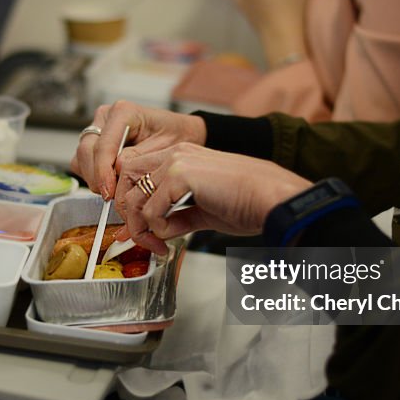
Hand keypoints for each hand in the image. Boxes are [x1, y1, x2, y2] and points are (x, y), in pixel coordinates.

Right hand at [70, 101, 206, 199]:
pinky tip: (111, 182)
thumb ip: (137, 158)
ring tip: (115, 189)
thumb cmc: (176, 136)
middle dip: (96, 177)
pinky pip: (82, 163)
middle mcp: (106, 117)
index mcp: (123, 112)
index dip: (102, 172)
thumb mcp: (165, 147)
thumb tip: (115, 169)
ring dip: (93, 178)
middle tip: (112, 197)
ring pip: (80, 158)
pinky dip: (93, 176)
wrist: (180, 134)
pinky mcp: (94, 143)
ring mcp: (97, 129)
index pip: (103, 145)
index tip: (109, 192)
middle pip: (86, 151)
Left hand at [116, 143, 311, 253]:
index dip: (132, 203)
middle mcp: (175, 153)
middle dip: (129, 213)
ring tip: (158, 245)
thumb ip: (176, 216)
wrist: (272, 200)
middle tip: (144, 240)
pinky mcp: (180, 175)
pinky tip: (172, 238)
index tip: (140, 230)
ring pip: (135, 197)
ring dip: (141, 227)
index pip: (137, 174)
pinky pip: (151, 210)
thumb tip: (155, 231)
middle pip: (127, 180)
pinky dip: (158, 230)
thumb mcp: (204, 211)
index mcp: (181, 156)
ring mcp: (176, 161)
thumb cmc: (249, 204)